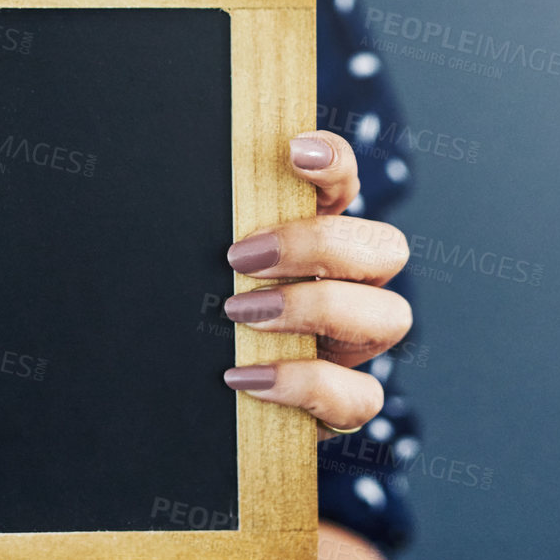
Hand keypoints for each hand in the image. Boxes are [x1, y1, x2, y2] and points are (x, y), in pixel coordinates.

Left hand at [221, 131, 410, 437]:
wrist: (191, 407)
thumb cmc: (196, 329)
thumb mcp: (199, 277)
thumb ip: (206, 241)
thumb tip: (169, 197)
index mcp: (314, 242)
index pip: (344, 184)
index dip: (333, 163)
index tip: (294, 152)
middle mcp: (350, 288)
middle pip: (386, 248)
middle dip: (318, 246)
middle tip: (241, 258)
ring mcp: (354, 348)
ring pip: (390, 316)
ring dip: (315, 307)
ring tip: (240, 313)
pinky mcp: (346, 405)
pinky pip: (359, 397)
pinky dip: (303, 383)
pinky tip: (244, 378)